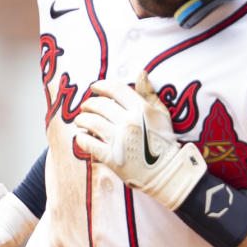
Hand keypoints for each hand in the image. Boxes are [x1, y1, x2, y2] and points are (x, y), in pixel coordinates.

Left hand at [74, 72, 206, 209]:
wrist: (167, 173)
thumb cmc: (165, 143)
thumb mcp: (162, 114)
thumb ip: (149, 94)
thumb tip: (141, 73)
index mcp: (141, 109)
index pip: (115, 89)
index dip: (101, 86)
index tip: (94, 87)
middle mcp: (129, 122)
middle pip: (100, 105)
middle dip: (89, 104)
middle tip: (85, 107)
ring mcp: (119, 140)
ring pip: (91, 122)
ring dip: (82, 119)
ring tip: (80, 120)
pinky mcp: (112, 158)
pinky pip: (89, 143)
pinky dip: (82, 138)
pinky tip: (81, 137)